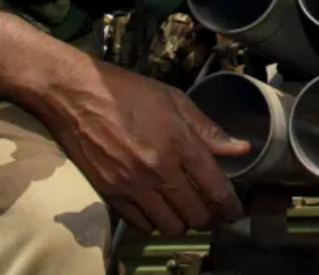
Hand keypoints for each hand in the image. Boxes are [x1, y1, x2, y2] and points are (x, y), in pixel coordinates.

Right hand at [46, 61, 250, 237]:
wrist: (77, 94)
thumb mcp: (175, 100)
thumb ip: (208, 129)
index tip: (234, 211)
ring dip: (184, 223)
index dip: (230, 205)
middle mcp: (158, 169)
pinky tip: (159, 210)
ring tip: (187, 213)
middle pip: (195, 213)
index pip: (215, 187)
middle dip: (210, 218)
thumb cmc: (128, 92)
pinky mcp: (110, 193)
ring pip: (170, 225)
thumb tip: (240, 149)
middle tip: (213, 213)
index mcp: (179, 143)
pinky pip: (140, 224)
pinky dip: (154, 222)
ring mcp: (133, 185)